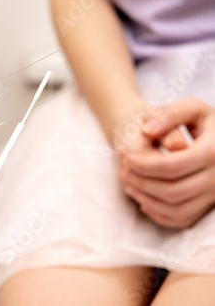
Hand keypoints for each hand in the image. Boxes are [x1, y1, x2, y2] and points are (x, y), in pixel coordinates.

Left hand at [119, 98, 214, 228]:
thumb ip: (169, 114)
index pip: (172, 166)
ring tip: (129, 185)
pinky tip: (143, 200)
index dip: (143, 165)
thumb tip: (147, 131)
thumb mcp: (192, 108)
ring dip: (147, 200)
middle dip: (141, 183)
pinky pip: (183, 220)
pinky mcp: (210, 207)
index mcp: (214, 151)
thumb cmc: (201, 121)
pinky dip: (160, 214)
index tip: (125, 158)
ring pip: (177, 210)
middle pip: (172, 191)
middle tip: (122, 173)